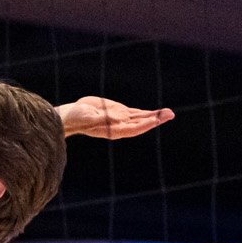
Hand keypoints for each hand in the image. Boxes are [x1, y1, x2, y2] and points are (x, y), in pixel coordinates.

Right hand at [57, 96, 174, 139]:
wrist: (71, 116)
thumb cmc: (77, 118)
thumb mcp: (90, 117)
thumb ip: (104, 118)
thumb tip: (118, 117)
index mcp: (115, 129)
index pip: (136, 127)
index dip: (148, 123)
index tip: (158, 119)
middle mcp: (120, 126)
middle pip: (142, 123)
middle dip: (156, 118)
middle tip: (170, 114)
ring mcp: (120, 119)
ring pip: (141, 118)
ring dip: (154, 115)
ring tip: (168, 112)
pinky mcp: (117, 112)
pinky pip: (135, 113)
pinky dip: (145, 113)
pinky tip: (154, 113)